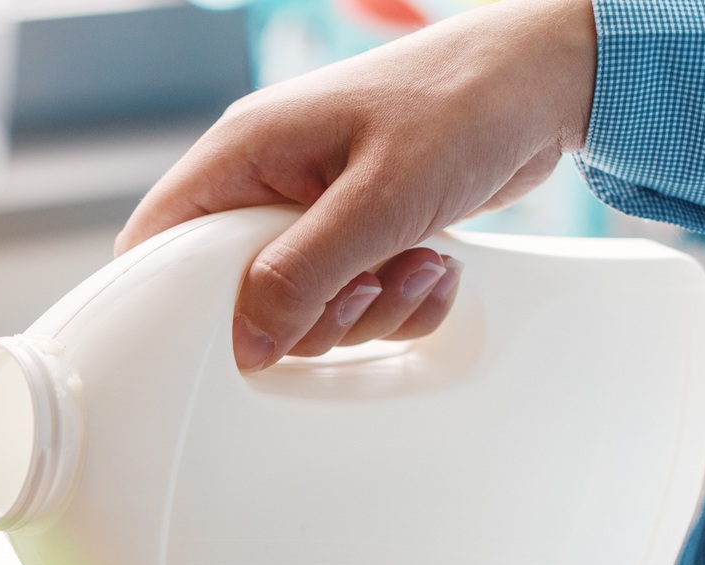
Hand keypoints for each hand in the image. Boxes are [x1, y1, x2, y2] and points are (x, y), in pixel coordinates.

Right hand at [117, 0, 597, 368]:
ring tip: (418, 261)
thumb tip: (249, 341)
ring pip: (301, 309)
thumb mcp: (379, 197)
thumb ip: (304, 273)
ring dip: (368, 310)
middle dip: (312, 312)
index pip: (159, 242)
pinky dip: (397, 303)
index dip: (178, 303)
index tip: (242, 336)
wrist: (546, 83)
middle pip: (238, 295)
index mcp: (244, 153)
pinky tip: (434, 263)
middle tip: (365, 284)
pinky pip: (350, 302)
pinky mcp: (355, 233)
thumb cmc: (464, 102)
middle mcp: (267, 183)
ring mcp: (311, 211)